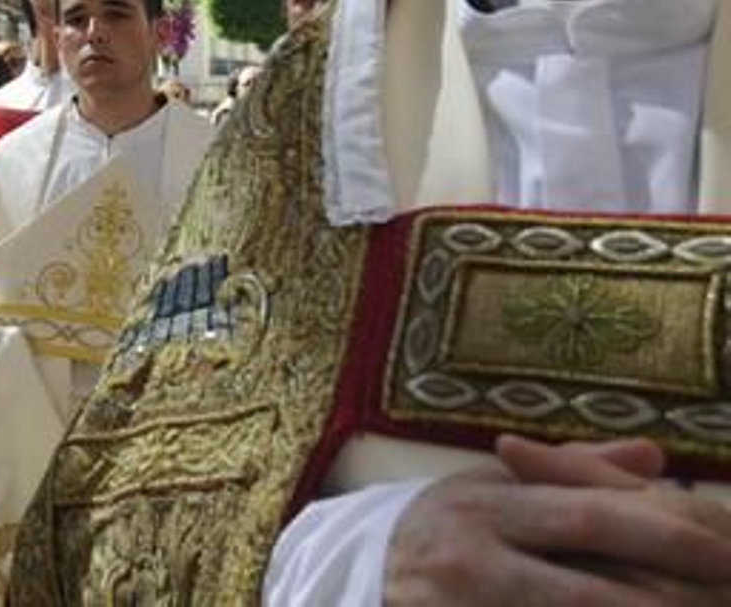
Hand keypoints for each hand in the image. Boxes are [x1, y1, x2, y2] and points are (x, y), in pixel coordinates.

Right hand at [385, 434, 730, 603]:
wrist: (355, 579)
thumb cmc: (438, 528)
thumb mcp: (489, 485)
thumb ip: (570, 471)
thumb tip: (655, 457)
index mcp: (487, 504)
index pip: (589, 515)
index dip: (664, 533)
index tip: (725, 544)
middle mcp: (476, 557)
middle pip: (590, 579)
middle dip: (669, 590)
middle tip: (727, 589)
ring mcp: (469, 606)